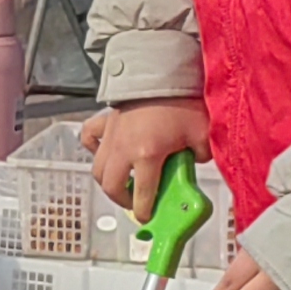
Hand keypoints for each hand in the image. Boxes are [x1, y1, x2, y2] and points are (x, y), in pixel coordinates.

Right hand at [82, 98, 210, 219]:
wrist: (163, 71)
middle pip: (111, 186)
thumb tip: (195, 162)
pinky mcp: (105, 121)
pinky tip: (104, 152)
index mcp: (147, 155)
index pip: (142, 194)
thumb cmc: (182, 100)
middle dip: (122, 200)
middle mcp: (123, 150)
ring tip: (121, 183)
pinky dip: (92, 148)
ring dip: (107, 181)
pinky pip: (89, 138)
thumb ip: (200, 155)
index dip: (144, 211)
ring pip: (97, 169)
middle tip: (135, 202)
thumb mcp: (201, 133)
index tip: (147, 218)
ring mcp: (110, 136)